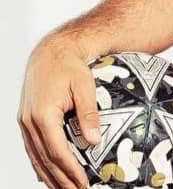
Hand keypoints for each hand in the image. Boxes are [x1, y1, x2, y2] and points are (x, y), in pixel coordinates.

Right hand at [17, 35, 98, 188]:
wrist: (51, 51)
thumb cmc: (70, 66)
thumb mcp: (84, 86)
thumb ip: (89, 114)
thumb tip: (94, 142)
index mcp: (43, 115)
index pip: (57, 152)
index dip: (69, 171)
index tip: (83, 183)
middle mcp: (29, 122)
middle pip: (45, 160)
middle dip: (60, 180)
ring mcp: (25, 122)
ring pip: (36, 157)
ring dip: (49, 176)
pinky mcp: (26, 119)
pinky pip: (32, 148)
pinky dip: (40, 163)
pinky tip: (47, 175)